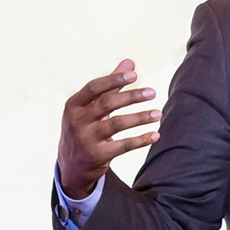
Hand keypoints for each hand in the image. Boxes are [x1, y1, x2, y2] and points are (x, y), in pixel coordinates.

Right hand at [58, 59, 160, 197]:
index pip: (94, 87)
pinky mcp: (97, 155)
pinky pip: (123, 146)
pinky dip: (141, 140)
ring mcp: (86, 139)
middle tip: (153, 92)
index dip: (114, 79)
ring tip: (158, 113)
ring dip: (140, 118)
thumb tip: (130, 63)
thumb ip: (111, 85)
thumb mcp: (90, 107)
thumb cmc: (84, 128)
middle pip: (107, 103)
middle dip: (131, 97)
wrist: (71, 166)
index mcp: (74, 105)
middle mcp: (77, 120)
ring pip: (117, 124)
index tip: (134, 75)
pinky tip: (155, 135)